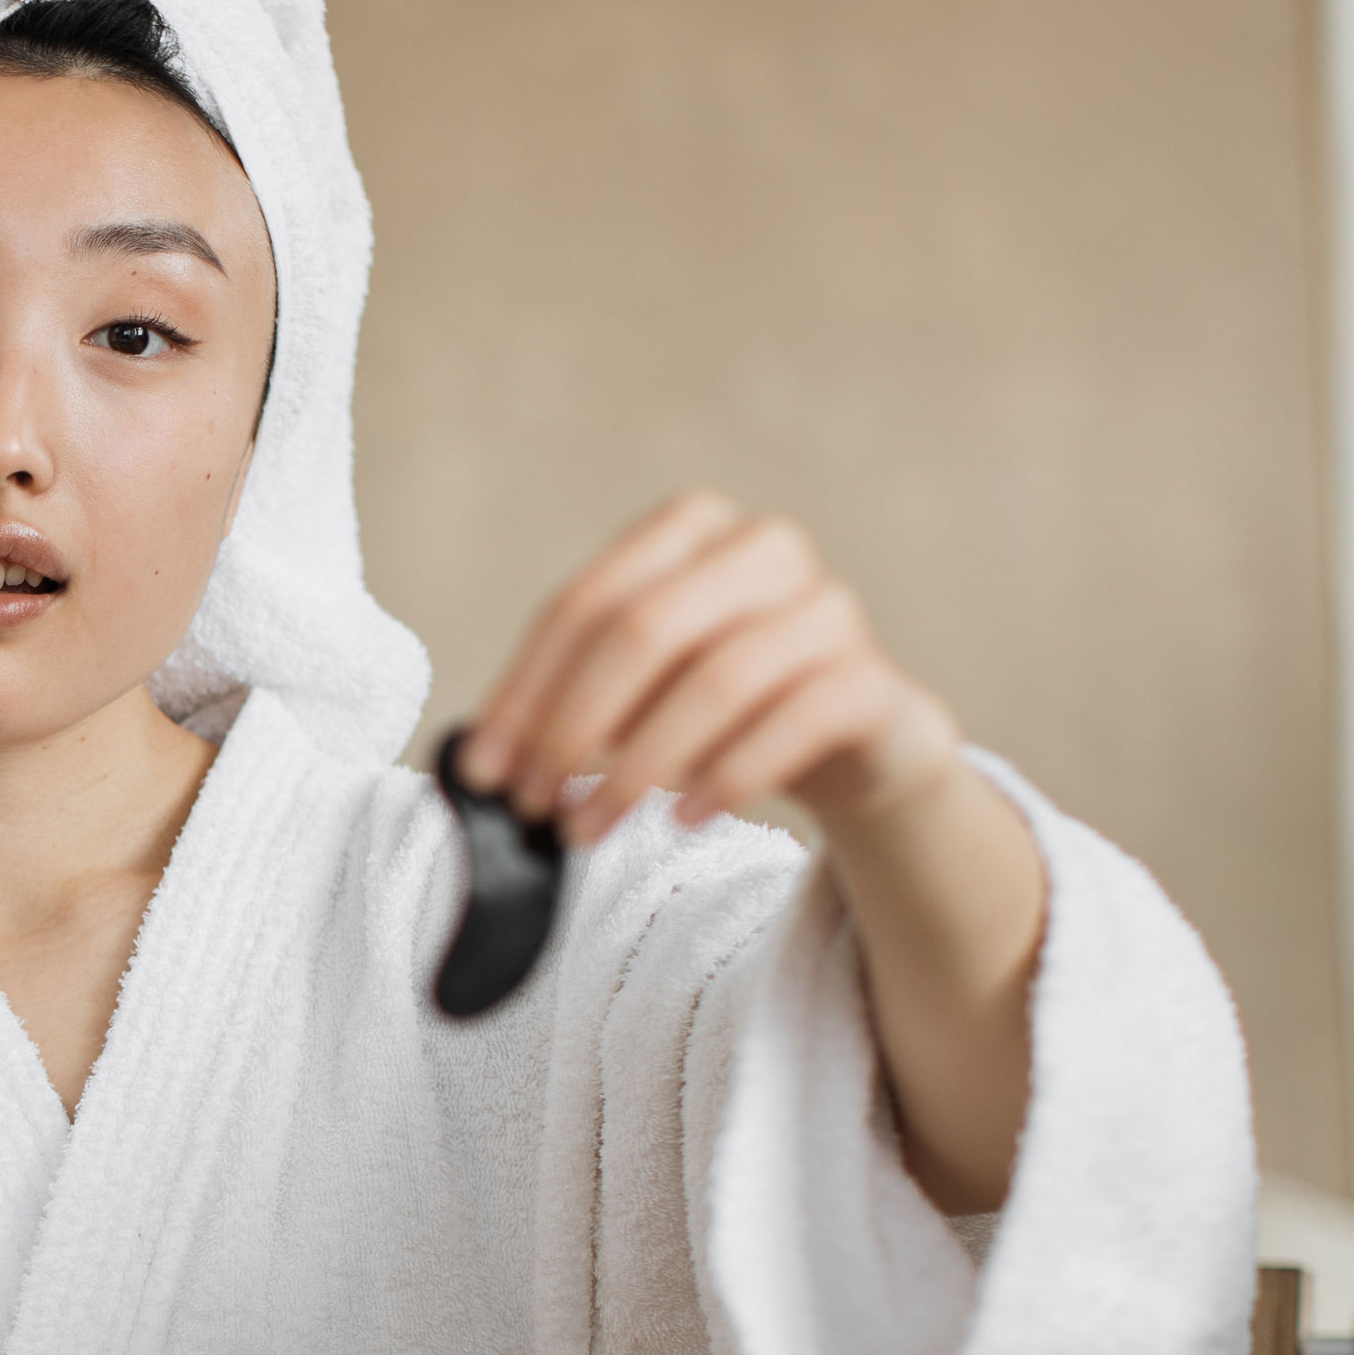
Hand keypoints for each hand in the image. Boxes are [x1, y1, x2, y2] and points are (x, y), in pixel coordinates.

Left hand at [457, 491, 963, 846]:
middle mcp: (763, 549)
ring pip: (716, 679)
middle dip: (572, 725)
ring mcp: (828, 607)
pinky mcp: (871, 680)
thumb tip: (481, 758)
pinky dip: (727, 775)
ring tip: (590, 826)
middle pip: (643, 630)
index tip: (484, 768)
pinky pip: (793, 722)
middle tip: (532, 802)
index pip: (584, 604)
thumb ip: (567, 700)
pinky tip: (681, 819)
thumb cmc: (721, 706)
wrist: (857, 742)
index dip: (525, 689)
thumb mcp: (638, 690)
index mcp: (689, 528)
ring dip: (638, 766)